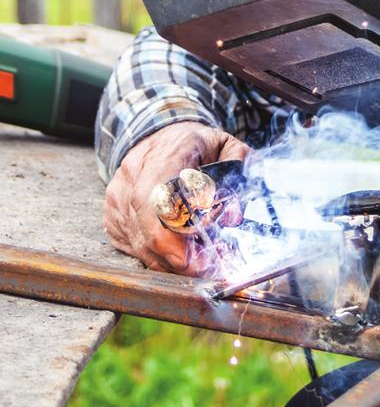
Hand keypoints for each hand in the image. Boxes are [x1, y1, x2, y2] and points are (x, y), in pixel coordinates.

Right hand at [103, 122, 249, 273]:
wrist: (163, 136)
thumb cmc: (199, 145)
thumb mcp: (228, 147)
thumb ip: (239, 174)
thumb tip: (234, 216)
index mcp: (167, 153)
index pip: (157, 197)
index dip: (167, 233)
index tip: (186, 259)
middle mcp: (135, 172)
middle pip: (145, 227)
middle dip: (173, 257)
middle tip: (202, 270)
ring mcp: (118, 193)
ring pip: (136, 241)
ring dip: (166, 260)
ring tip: (195, 262)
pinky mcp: (112, 211)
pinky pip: (129, 244)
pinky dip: (152, 256)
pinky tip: (174, 254)